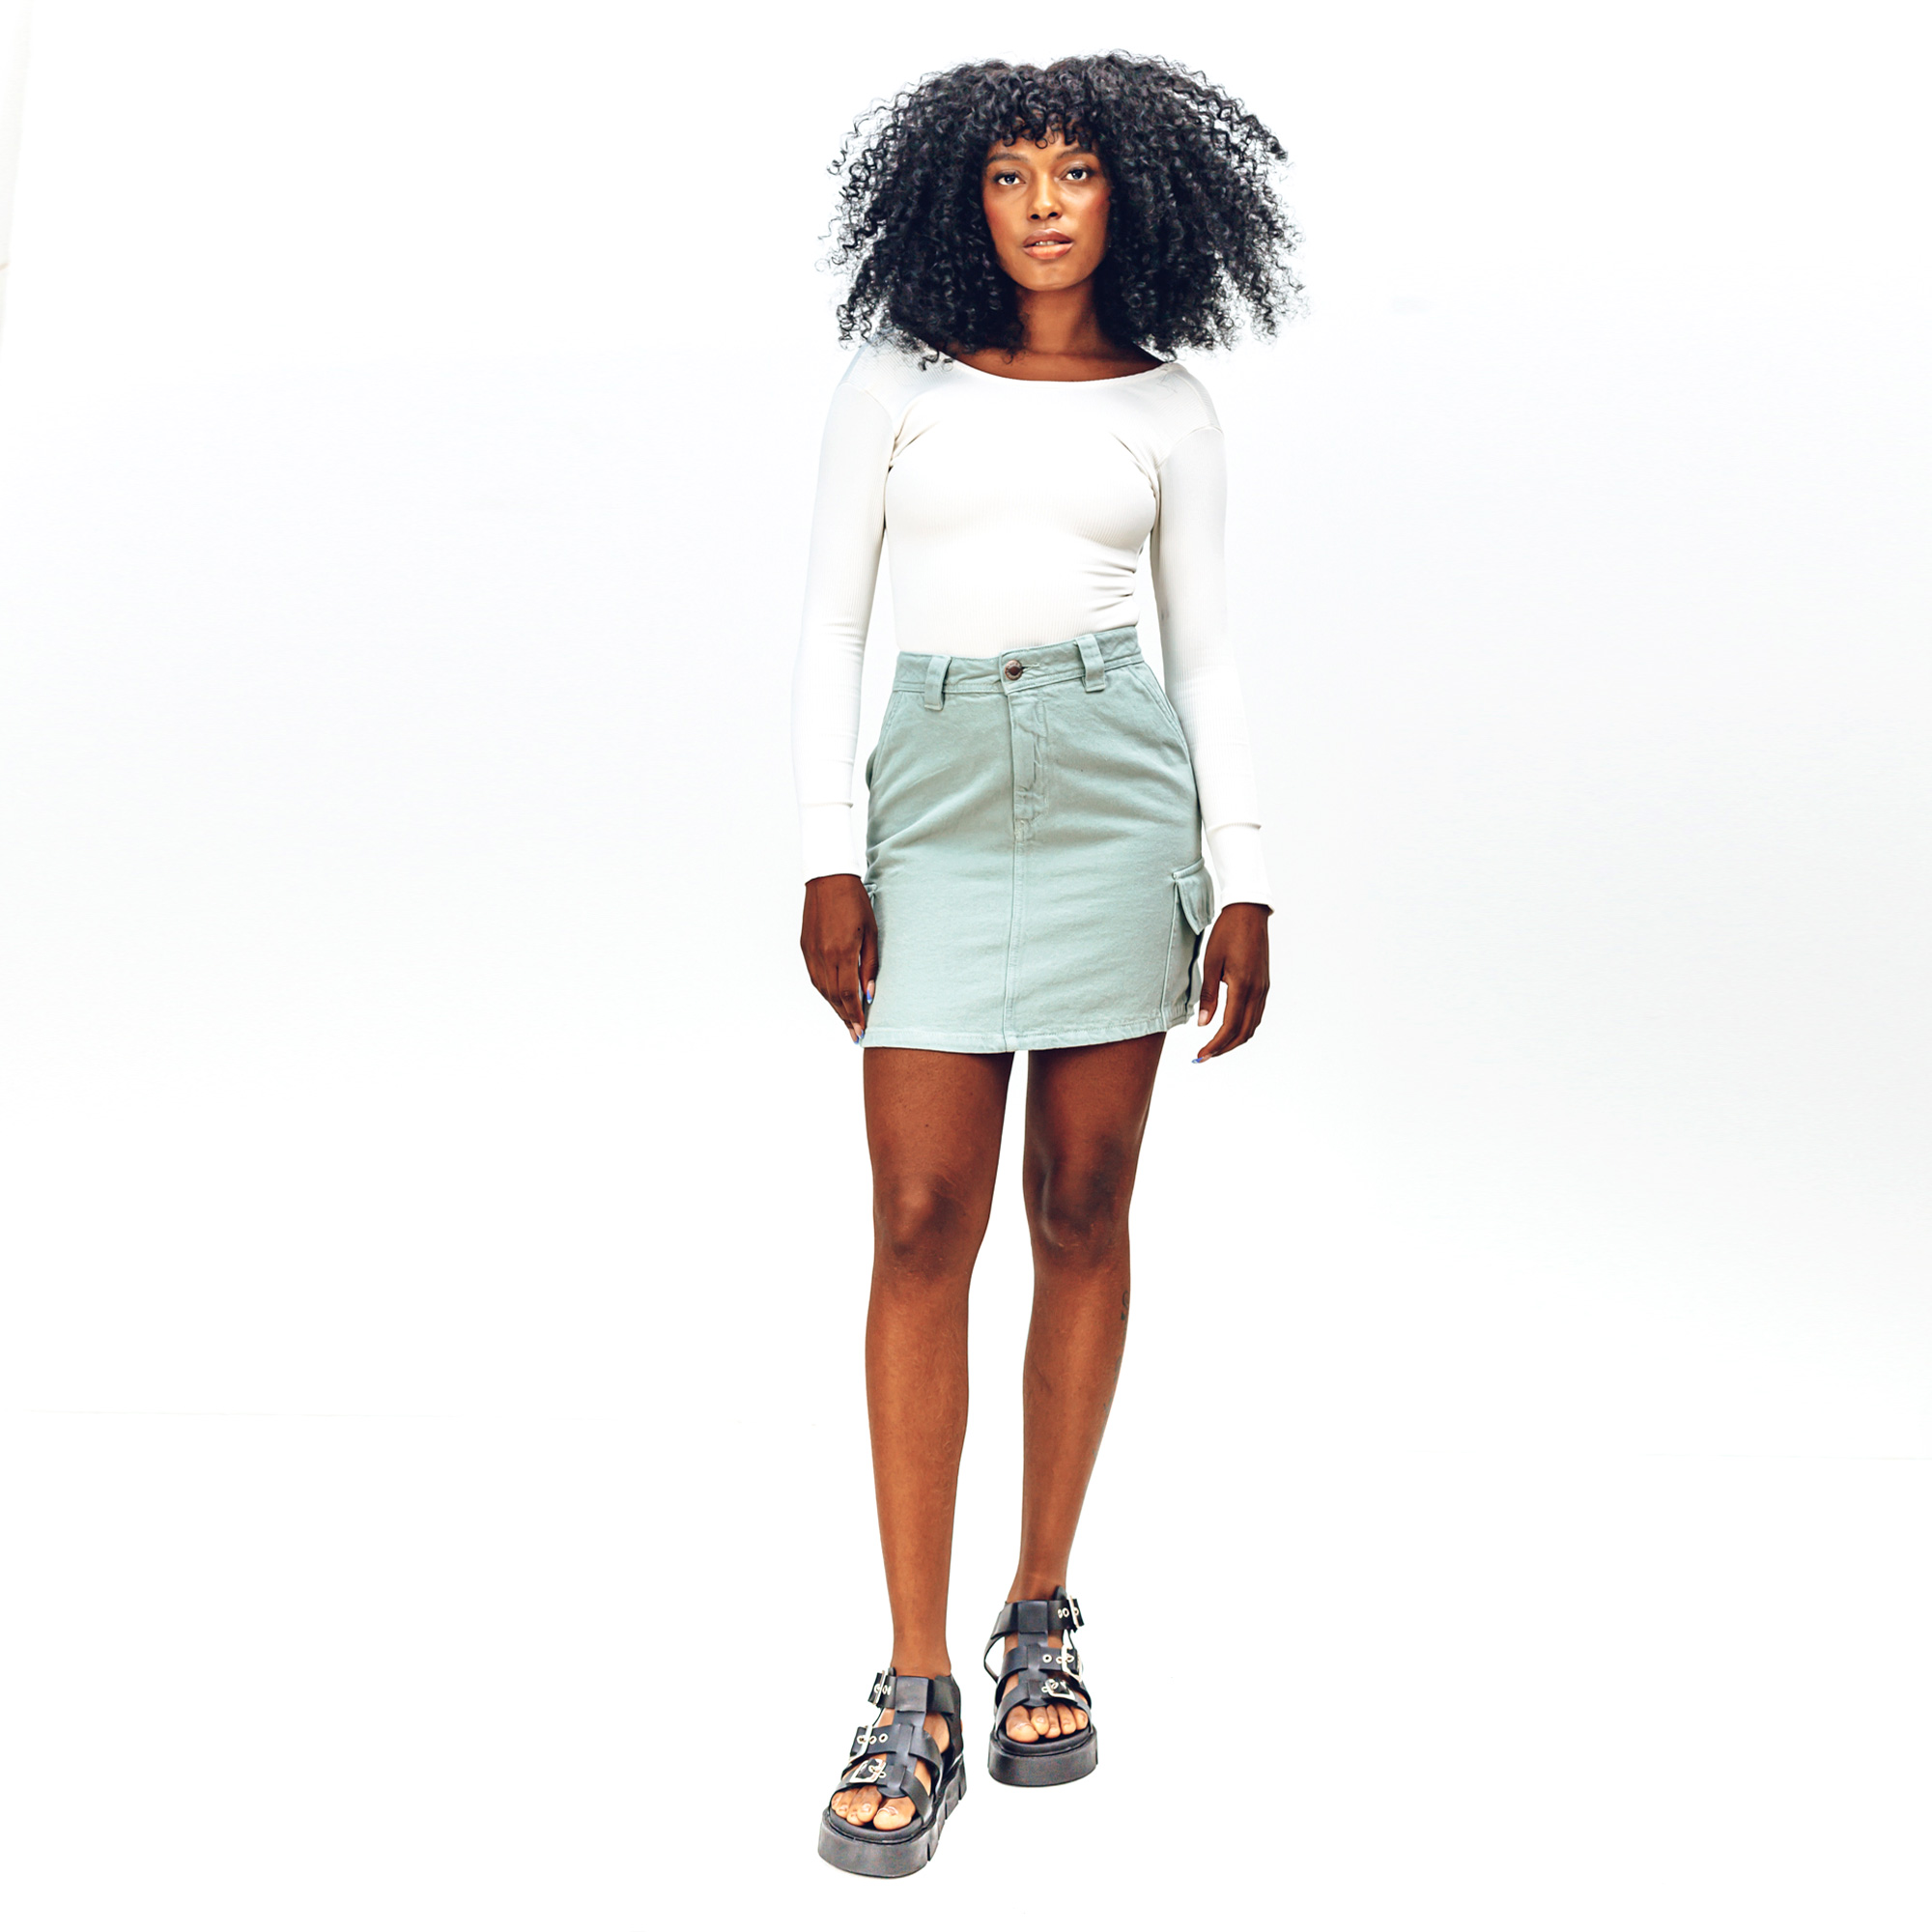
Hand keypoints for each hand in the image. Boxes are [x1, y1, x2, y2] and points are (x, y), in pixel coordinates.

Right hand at [800, 874, 877, 1043]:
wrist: (828, 878)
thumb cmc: (855, 902)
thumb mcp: (871, 932)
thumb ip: (870, 965)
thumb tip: (870, 993)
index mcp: (843, 951)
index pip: (849, 994)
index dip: (856, 1016)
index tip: (863, 1031)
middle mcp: (824, 955)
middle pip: (835, 997)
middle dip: (846, 1018)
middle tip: (856, 1035)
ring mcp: (811, 952)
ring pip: (822, 990)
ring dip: (835, 1008)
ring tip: (847, 1021)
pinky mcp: (805, 948)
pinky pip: (814, 978)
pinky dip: (825, 993)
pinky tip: (834, 1000)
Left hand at [1194, 902, 1270, 1061]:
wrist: (1248, 912)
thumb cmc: (1226, 933)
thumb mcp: (1210, 963)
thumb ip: (1208, 996)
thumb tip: (1203, 1024)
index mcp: (1242, 986)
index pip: (1229, 1027)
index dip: (1215, 1045)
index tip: (1200, 1054)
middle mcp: (1257, 991)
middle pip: (1243, 1032)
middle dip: (1224, 1048)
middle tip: (1204, 1055)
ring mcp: (1263, 988)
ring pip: (1252, 1025)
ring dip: (1234, 1040)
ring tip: (1214, 1045)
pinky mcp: (1264, 984)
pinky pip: (1256, 1013)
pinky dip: (1243, 1026)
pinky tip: (1229, 1027)